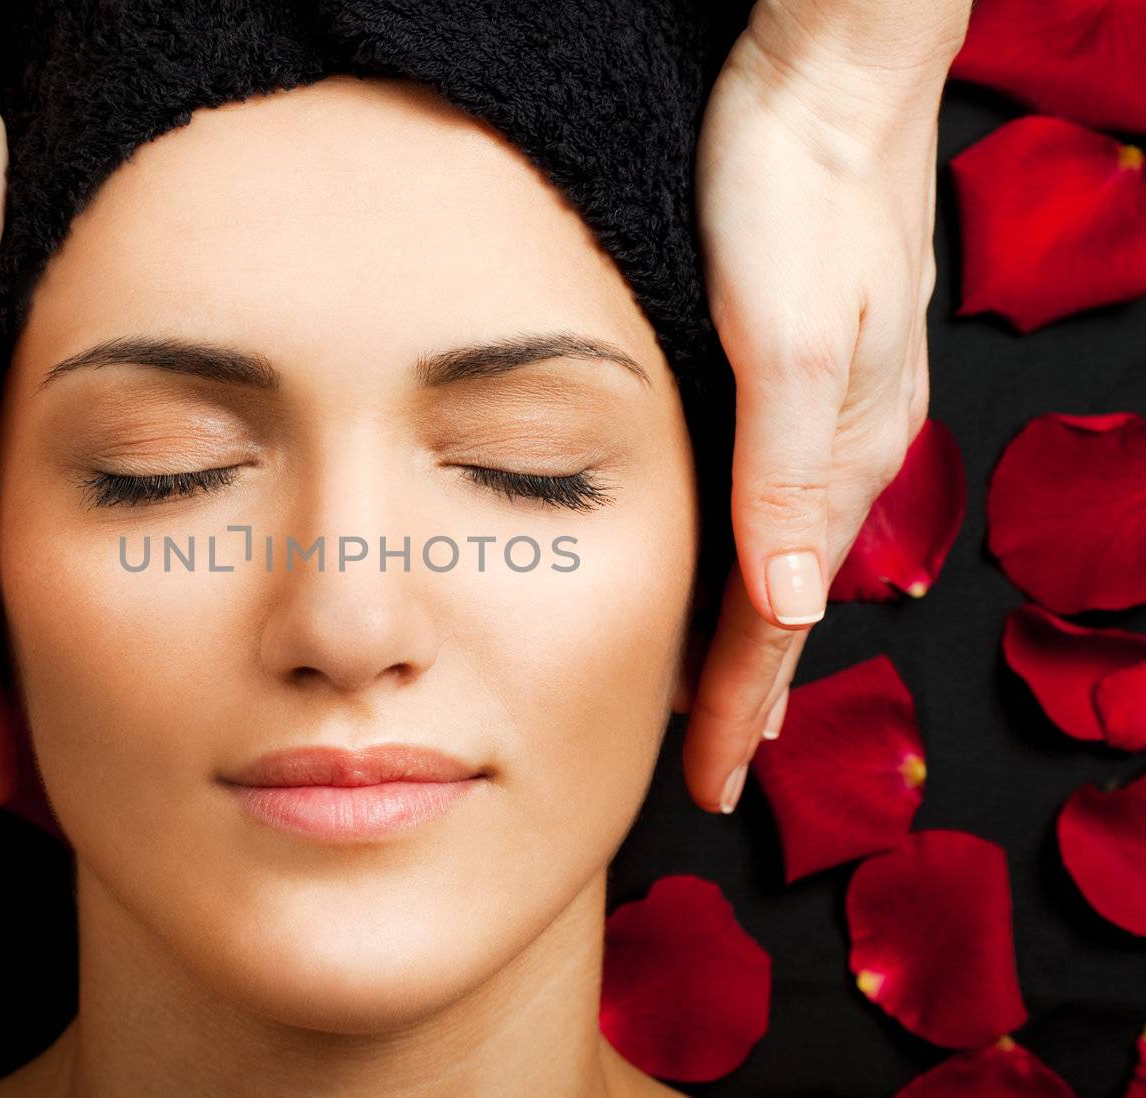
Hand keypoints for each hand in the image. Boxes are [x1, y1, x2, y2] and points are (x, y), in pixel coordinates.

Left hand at [686, 0, 965, 811]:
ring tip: (719, 693)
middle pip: (788, 602)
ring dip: (750, 632)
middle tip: (714, 767)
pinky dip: (750, 557)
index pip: (781, 620)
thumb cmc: (801, 196)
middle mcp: (844, 444)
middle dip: (750, 693)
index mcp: (841, 454)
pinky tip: (736, 562)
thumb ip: (790, 476)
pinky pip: (775, 498)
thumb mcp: (795, 339)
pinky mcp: (806, 364)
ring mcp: (831, 406)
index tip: (710, 783)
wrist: (829, 79)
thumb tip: (797, 607)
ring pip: (783, 554)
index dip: (741, 708)